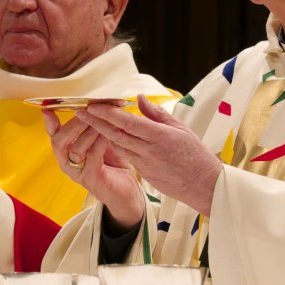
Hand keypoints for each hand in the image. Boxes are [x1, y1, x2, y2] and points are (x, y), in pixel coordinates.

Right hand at [42, 109, 144, 228]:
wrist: (126, 192)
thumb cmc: (114, 164)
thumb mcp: (102, 141)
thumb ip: (95, 127)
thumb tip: (95, 105)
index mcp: (67, 151)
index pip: (54, 135)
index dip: (49, 122)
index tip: (47, 108)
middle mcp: (67, 162)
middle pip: (59, 141)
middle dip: (73, 124)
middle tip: (88, 111)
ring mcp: (77, 172)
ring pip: (76, 148)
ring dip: (89, 132)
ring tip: (102, 122)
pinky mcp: (90, 178)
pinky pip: (92, 157)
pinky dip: (100, 143)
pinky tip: (109, 135)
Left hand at [77, 95, 222, 216]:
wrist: (203, 186)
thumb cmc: (196, 155)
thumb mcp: (181, 128)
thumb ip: (157, 114)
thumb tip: (140, 99)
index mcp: (160, 137)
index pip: (127, 122)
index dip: (108, 113)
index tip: (93, 105)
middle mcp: (149, 151)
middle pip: (116, 134)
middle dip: (96, 122)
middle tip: (80, 111)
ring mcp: (145, 164)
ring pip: (118, 146)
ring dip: (102, 134)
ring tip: (88, 121)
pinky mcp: (144, 174)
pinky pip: (126, 156)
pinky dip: (114, 145)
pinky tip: (106, 137)